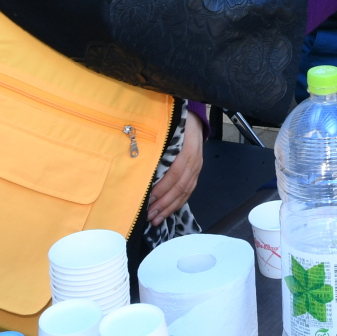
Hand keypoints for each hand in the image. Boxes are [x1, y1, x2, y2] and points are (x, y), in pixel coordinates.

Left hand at [147, 109, 202, 224]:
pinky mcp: (197, 172)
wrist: (194, 116)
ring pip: (186, 191)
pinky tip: (168, 210)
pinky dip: (179, 202)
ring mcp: (197, 167)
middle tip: (150, 216)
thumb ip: (157, 142)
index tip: (148, 199)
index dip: (162, 188)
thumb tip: (138, 160)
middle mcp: (195, 161)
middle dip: (165, 203)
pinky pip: (189, 190)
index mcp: (188, 149)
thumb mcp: (168, 127)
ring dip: (171, 207)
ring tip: (157, 219)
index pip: (175, 173)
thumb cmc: (176, 122)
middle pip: (181, 186)